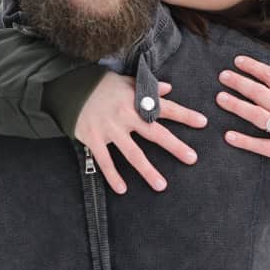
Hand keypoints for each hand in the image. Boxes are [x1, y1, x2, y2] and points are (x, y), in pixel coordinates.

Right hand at [74, 75, 205, 192]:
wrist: (67, 87)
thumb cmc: (99, 84)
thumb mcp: (124, 80)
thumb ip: (146, 86)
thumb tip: (168, 89)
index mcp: (135, 100)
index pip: (165, 108)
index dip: (185, 115)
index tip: (203, 123)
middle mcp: (125, 116)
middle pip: (155, 133)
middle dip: (174, 146)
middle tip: (192, 158)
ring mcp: (109, 129)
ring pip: (132, 153)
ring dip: (147, 170)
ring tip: (161, 185)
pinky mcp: (93, 139)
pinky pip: (104, 161)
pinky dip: (113, 176)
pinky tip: (122, 189)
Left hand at [219, 51, 269, 169]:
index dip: (255, 67)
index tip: (238, 60)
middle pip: (262, 95)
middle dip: (241, 84)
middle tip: (223, 76)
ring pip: (258, 117)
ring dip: (237, 107)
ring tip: (220, 98)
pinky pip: (262, 147)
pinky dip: (245, 142)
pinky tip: (228, 136)